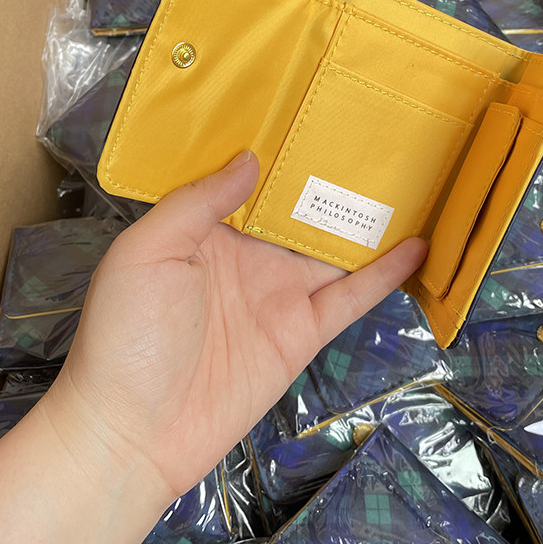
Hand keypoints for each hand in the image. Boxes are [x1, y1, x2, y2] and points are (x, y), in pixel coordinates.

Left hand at [47, 150, 427, 501]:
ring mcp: (278, 294)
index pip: (252, 182)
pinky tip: (416, 247)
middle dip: (332, 177)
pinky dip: (384, 274)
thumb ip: (196, 203)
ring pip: (332, 247)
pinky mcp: (302, 333)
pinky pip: (350, 297)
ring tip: (410, 181)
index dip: (281, 151)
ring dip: (367, 220)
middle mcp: (248, 257)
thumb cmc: (126, 335)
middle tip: (375, 137)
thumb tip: (249, 159)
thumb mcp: (145, 252)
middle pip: (300, 210)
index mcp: (206, 231)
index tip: (314, 112)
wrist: (134, 432)